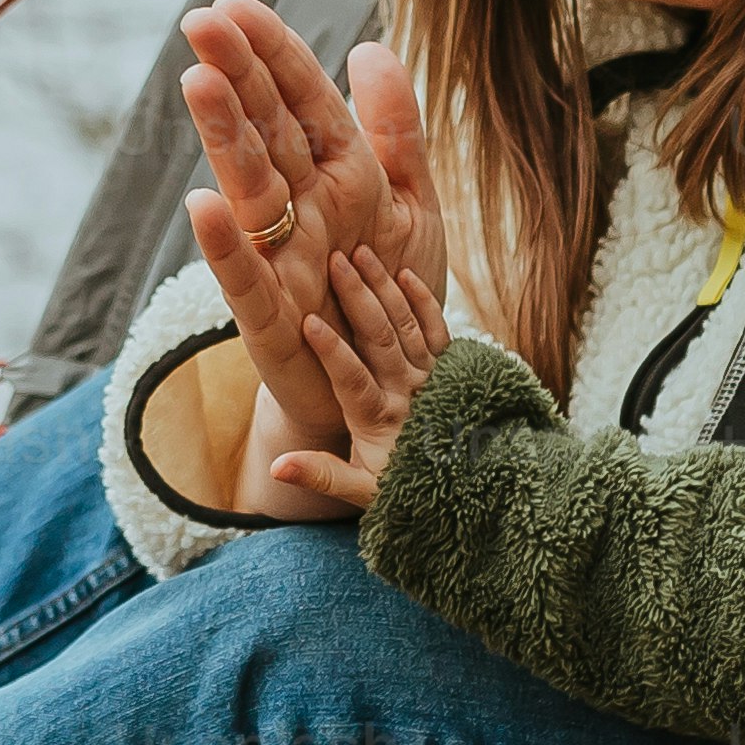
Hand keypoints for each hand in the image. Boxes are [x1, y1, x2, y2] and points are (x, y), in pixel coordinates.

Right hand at [181, 0, 442, 485]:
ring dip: (223, 138)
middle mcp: (301, 206)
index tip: (234, 5)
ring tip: (197, 83)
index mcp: (340, 172)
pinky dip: (224, 245)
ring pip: (248, 189)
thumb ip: (395, 131)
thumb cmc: (390, 291)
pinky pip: (246, 277)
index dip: (273, 53)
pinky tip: (201, 203)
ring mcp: (280, 258)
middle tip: (201, 22)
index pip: (301, 100)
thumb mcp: (410, 203)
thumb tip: (370, 49)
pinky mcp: (269, 318)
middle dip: (237, 76)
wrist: (383, 385)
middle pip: (265, 130)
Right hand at [250, 239, 446, 517]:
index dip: (332, 351)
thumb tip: (276, 467)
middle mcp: (408, 392)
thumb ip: (320, 475)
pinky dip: (422, 301)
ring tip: (362, 254)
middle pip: (381, 338)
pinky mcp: (449, 367)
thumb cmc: (404, 488)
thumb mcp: (361, 491)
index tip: (310, 320)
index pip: (352, 379)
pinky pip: (437, 328)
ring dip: (384, 288)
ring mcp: (431, 376)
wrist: (468, 490)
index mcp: (378, 420)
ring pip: (406, 325)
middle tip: (335, 261)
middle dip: (357, 298)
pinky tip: (404, 274)